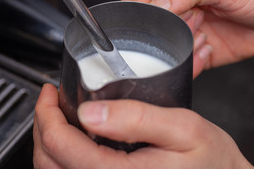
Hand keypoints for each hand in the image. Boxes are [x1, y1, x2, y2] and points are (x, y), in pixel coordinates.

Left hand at [33, 84, 253, 168]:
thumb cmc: (211, 162)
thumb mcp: (182, 129)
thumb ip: (137, 118)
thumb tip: (90, 111)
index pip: (60, 146)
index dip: (47, 114)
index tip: (50, 93)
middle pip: (49, 162)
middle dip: (42, 126)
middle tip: (50, 101)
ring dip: (48, 142)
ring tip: (57, 117)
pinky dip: (61, 158)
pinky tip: (73, 141)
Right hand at [123, 0, 253, 76]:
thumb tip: (157, 4)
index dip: (138, 14)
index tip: (154, 24)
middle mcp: (180, 6)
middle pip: (147, 27)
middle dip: (160, 36)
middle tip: (191, 28)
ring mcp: (189, 29)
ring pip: (163, 48)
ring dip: (178, 51)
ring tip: (204, 39)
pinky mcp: (200, 48)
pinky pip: (184, 62)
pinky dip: (192, 64)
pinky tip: (209, 52)